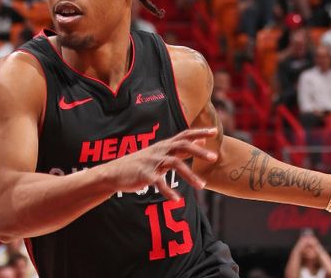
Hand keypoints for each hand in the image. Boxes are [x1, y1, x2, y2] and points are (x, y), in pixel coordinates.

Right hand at [101, 128, 217, 199]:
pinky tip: (176, 199)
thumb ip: (180, 146)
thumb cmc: (141, 162)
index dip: (200, 132)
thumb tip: (201, 139)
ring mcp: (152, 162)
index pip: (185, 135)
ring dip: (189, 175)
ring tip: (202, 185)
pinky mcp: (145, 175)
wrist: (115, 172)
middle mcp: (160, 150)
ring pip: (174, 164)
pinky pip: (158, 182)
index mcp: (165, 145)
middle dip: (198, 151)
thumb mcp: (161, 151)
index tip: (215, 131)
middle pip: (182, 146)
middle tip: (214, 157)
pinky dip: (168, 191)